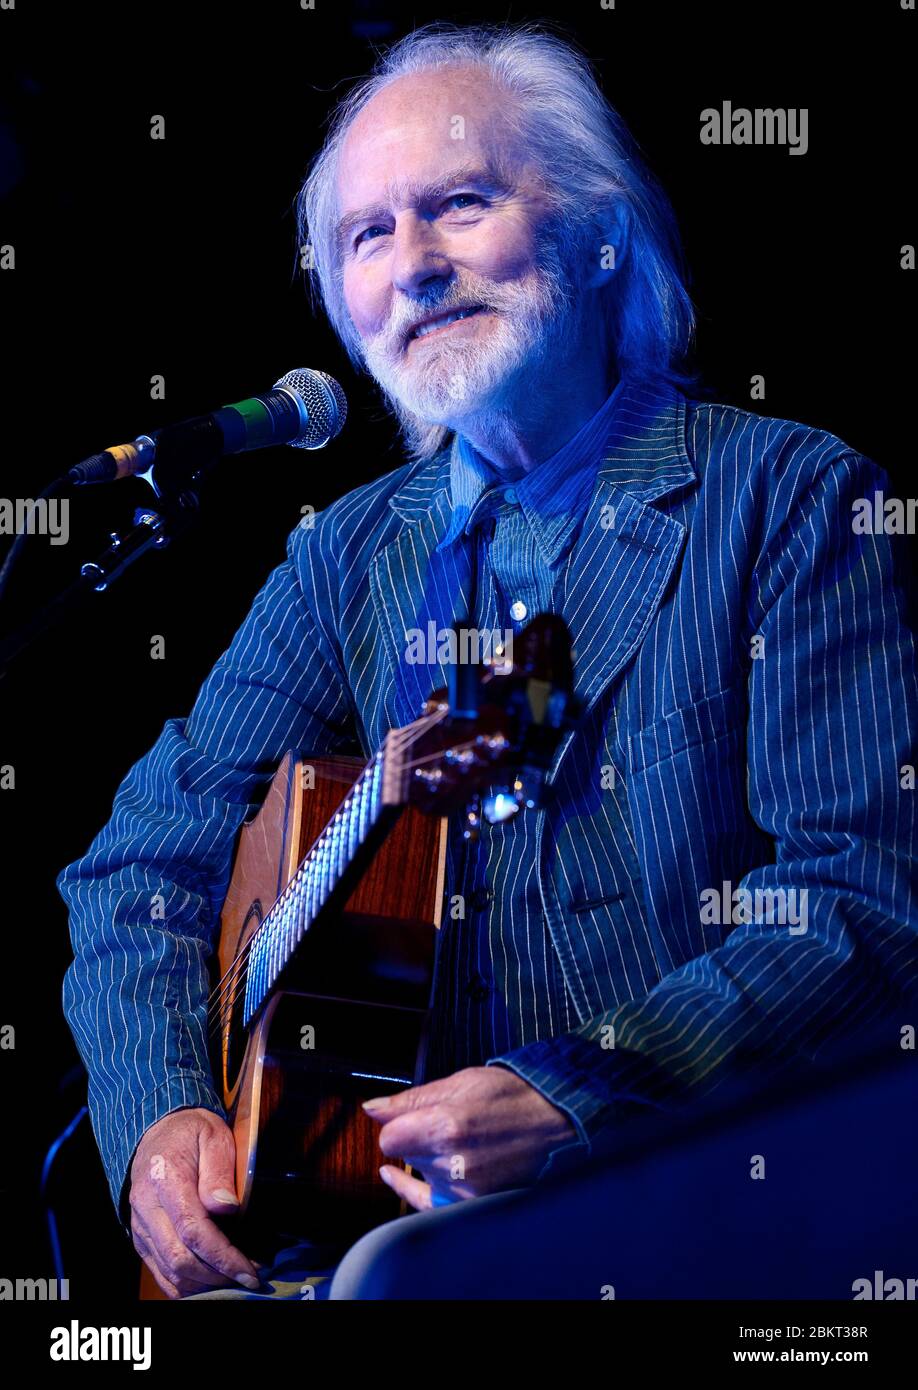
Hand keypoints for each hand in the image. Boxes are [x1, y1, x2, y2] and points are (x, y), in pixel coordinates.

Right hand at [129, 1108, 261, 1298]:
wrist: (158, 1130)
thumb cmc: (191, 1132)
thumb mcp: (213, 1136)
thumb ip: (219, 1171)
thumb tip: (228, 1208)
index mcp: (165, 1178)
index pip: (193, 1230)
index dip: (223, 1257)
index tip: (251, 1271)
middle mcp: (146, 1206)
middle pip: (179, 1258)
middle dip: (217, 1275)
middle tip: (249, 1277)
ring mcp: (140, 1225)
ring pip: (169, 1271)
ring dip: (203, 1284)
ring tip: (234, 1280)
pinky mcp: (141, 1237)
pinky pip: (160, 1273)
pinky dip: (185, 1286)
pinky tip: (210, 1282)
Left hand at [362, 1066, 578, 1211]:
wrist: (557, 1123)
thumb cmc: (512, 1096)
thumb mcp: (461, 1082)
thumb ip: (412, 1099)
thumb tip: (372, 1109)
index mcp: (444, 1126)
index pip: (389, 1137)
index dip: (395, 1123)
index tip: (405, 1117)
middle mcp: (450, 1164)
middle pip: (405, 1154)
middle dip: (415, 1137)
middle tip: (445, 1121)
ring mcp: (462, 1189)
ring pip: (420, 1173)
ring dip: (427, 1158)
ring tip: (458, 1140)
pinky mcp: (473, 1205)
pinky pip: (426, 1204)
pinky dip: (410, 1189)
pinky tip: (394, 1177)